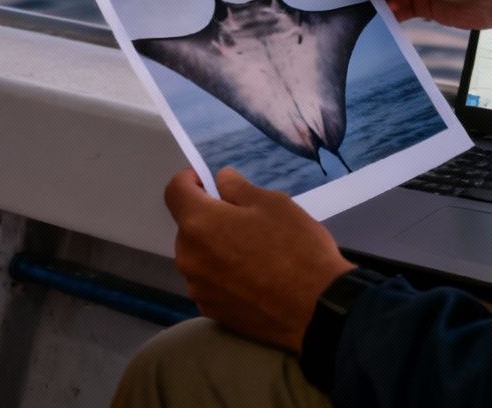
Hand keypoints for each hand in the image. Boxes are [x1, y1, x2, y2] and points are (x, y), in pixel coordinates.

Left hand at [164, 167, 355, 352]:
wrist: (316, 310)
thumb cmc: (295, 247)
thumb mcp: (273, 204)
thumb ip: (238, 189)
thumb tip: (221, 181)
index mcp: (199, 224)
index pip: (175, 191)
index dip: (189, 180)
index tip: (209, 182)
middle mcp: (188, 257)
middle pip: (188, 226)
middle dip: (209, 217)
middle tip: (245, 220)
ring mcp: (197, 288)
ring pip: (198, 255)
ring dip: (215, 247)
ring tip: (253, 253)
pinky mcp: (211, 311)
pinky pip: (209, 281)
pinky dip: (222, 274)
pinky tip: (253, 279)